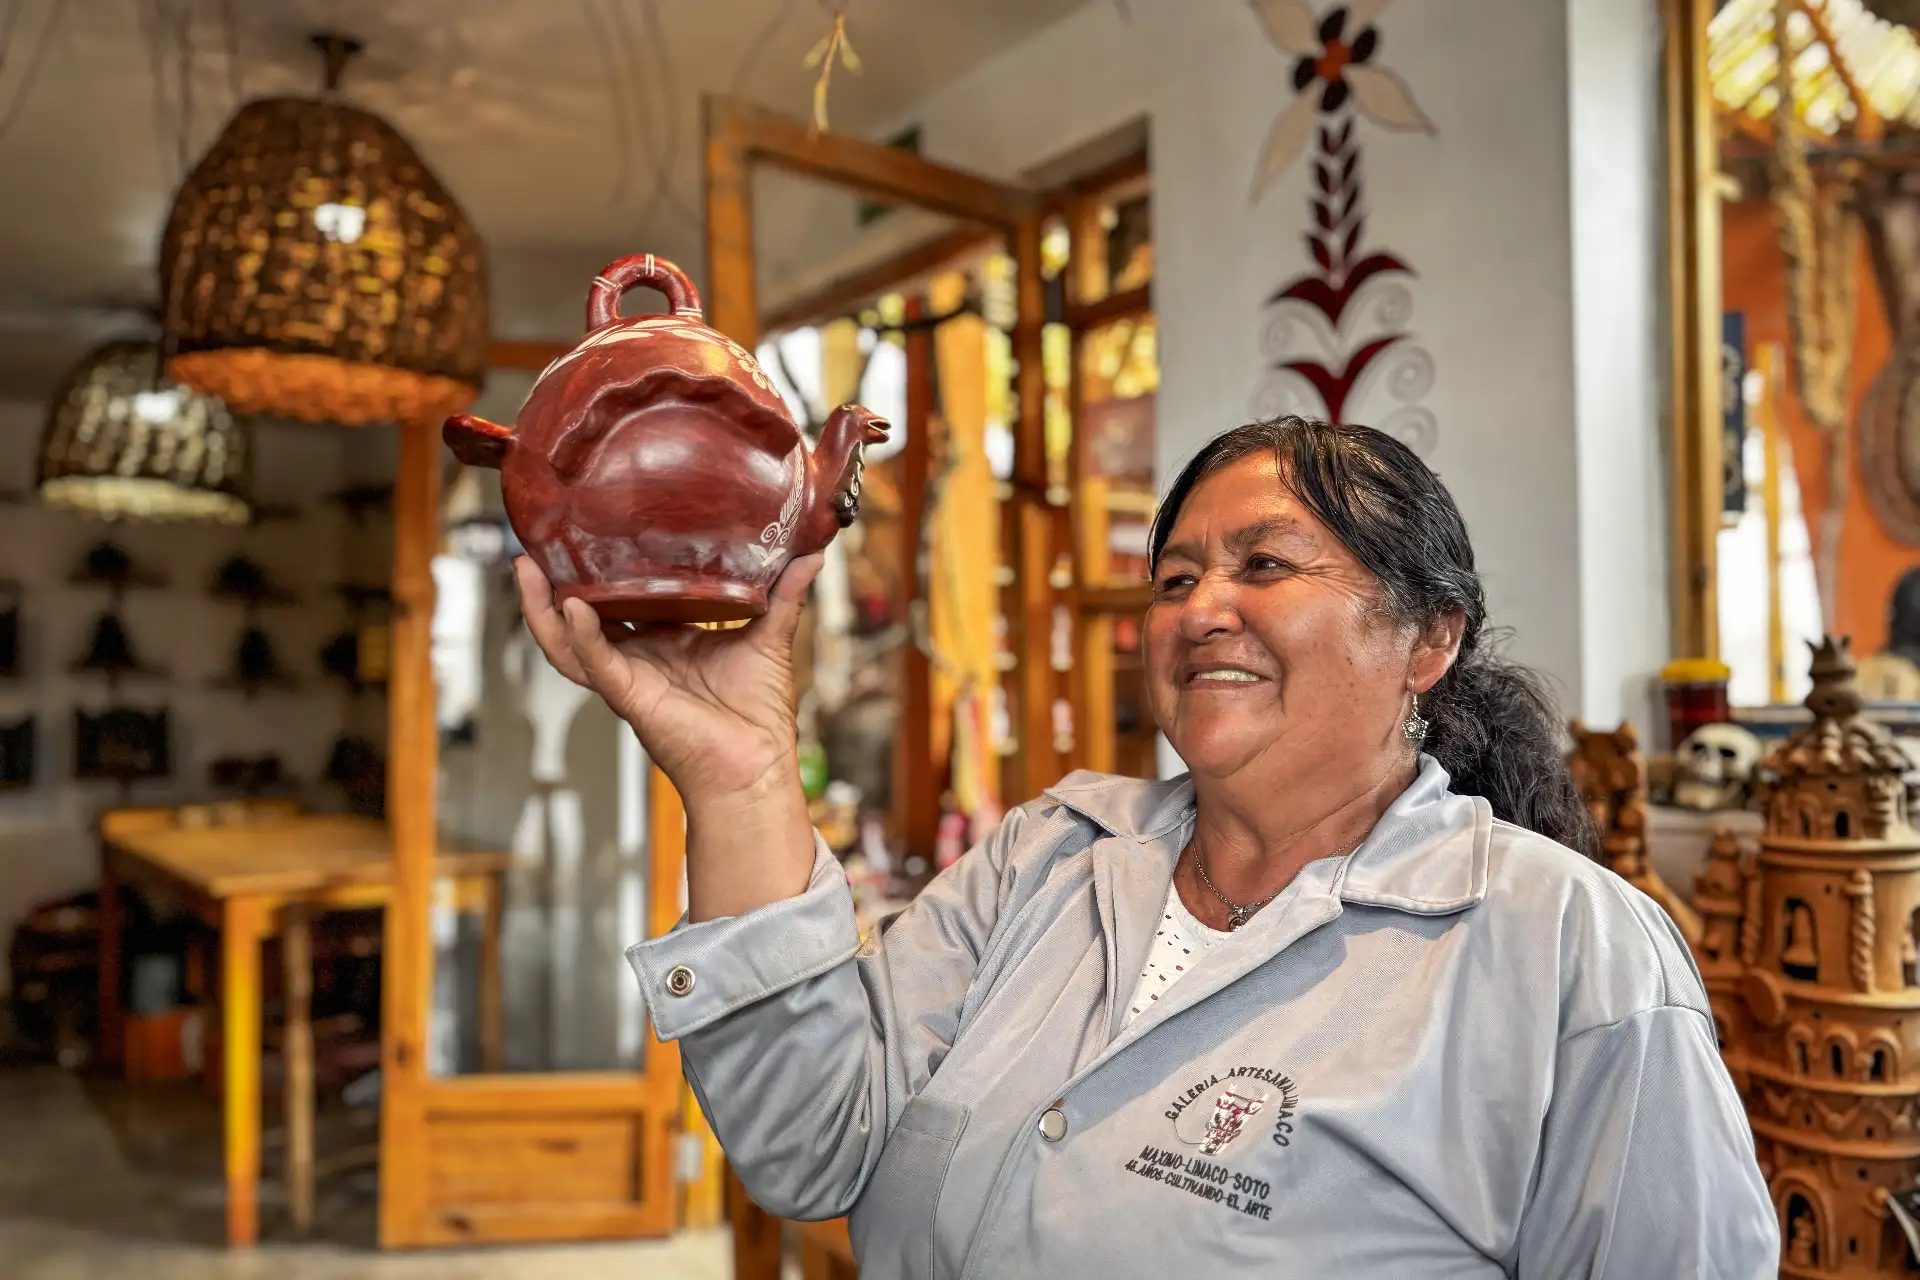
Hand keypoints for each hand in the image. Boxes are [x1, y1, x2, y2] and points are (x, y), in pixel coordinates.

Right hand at [513, 554, 822, 807]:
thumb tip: (813, 555)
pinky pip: (596, 664)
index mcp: (665, 640)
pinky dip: (582, 637)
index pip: (621, 599)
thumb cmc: (758, 713)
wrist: (758, 764)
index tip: (587, 531)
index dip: (600, 569)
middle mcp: (639, 657)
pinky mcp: (631, 697)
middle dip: (551, 585)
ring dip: (542, 609)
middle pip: (580, 618)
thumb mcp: (769, 638)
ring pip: (569, 643)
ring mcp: (630, 677)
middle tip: (534, 546)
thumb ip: (783, 595)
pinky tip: (573, 608)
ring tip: (527, 571)